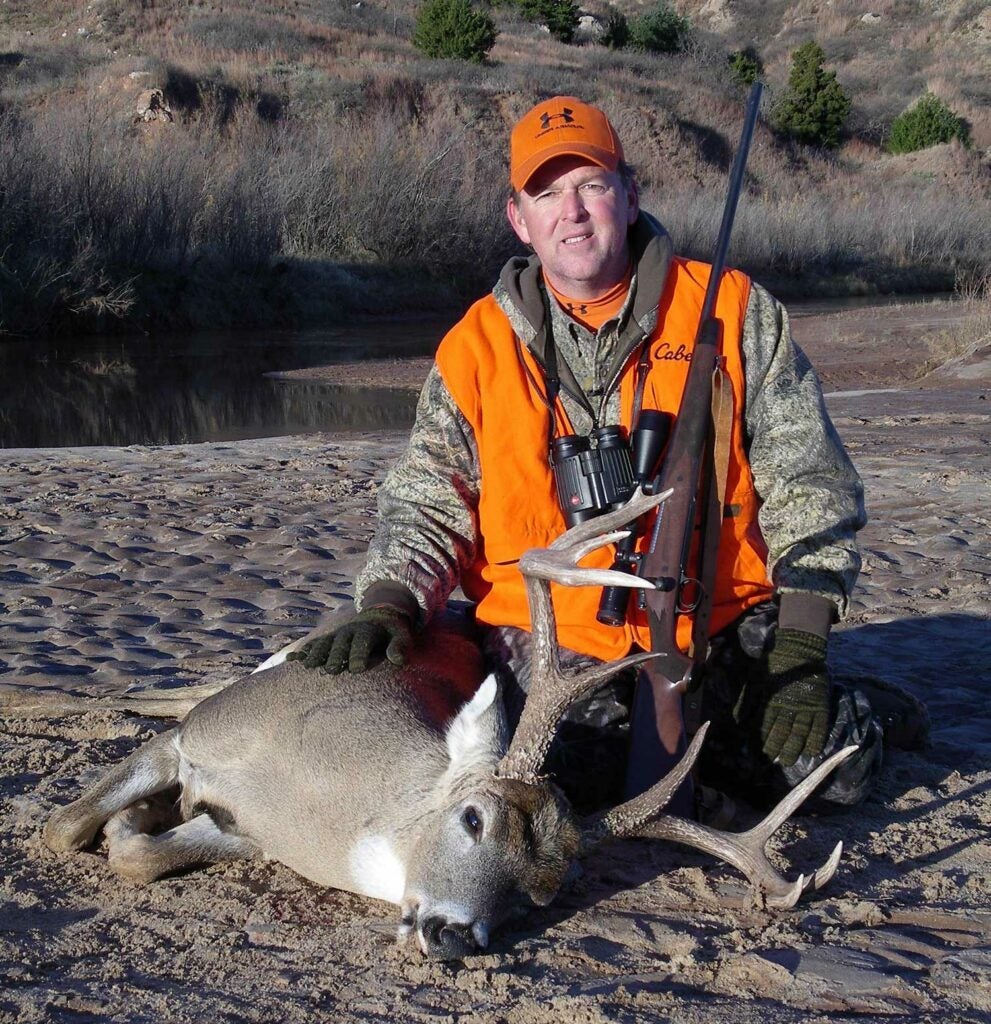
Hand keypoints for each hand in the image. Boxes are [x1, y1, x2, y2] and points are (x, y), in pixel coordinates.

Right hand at [288, 606, 412, 673]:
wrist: (381, 614)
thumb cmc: (393, 632)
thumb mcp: (402, 635)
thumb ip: (400, 646)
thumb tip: (398, 659)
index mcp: (368, 630)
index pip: (362, 643)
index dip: (359, 655)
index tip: (356, 669)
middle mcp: (350, 631)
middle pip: (340, 645)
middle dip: (335, 657)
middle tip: (330, 671)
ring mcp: (337, 635)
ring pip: (324, 644)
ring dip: (316, 654)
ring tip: (307, 666)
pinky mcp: (329, 639)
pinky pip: (314, 644)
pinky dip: (303, 651)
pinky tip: (291, 660)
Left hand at [760, 628, 832, 765]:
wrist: (799, 650)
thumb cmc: (774, 664)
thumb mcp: (755, 680)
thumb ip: (748, 701)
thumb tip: (739, 721)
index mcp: (770, 701)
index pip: (764, 727)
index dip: (761, 741)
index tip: (757, 754)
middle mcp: (787, 708)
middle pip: (781, 733)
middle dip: (776, 749)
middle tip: (772, 763)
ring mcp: (805, 707)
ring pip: (799, 733)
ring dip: (794, 749)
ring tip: (789, 762)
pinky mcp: (819, 705)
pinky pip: (818, 726)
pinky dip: (815, 739)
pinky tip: (812, 752)